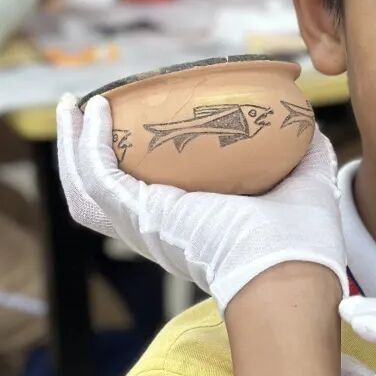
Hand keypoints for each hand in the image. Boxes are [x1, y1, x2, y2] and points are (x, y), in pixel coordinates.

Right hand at [56, 93, 346, 311]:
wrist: (293, 268)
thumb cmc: (302, 242)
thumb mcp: (304, 183)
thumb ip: (304, 152)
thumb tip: (305, 121)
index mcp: (191, 227)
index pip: (145, 198)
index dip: (129, 163)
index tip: (127, 125)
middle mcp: (161, 231)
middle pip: (101, 193)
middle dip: (82, 151)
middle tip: (82, 111)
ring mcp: (146, 225)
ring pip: (85, 185)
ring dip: (71, 143)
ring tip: (70, 106)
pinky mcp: (141, 215)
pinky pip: (98, 175)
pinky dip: (88, 143)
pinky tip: (95, 111)